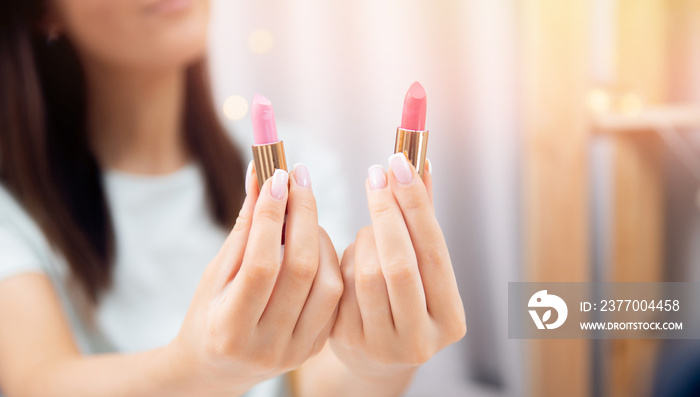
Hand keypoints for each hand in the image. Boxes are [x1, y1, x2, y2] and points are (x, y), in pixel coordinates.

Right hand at [167, 163, 342, 394]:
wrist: (216, 368)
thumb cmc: (208, 314)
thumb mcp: (215, 274)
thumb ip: (244, 230)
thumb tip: (261, 176)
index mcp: (230, 330)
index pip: (261, 265)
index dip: (271, 218)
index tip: (275, 177)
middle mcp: (267, 347)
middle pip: (300, 270)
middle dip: (303, 215)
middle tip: (298, 179)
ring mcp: (295, 352)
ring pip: (327, 283)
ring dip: (320, 237)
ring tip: (303, 213)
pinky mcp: (315, 348)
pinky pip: (335, 298)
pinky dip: (329, 261)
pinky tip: (314, 242)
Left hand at [331, 155, 465, 380]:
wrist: (376, 354)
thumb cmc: (406, 297)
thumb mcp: (423, 267)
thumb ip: (424, 219)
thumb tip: (422, 163)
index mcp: (450, 319)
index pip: (434, 253)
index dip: (416, 206)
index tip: (401, 165)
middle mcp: (420, 339)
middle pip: (399, 265)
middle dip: (386, 212)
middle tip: (376, 174)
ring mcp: (381, 345)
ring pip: (367, 273)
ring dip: (365, 237)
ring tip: (370, 229)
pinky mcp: (347, 341)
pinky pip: (341, 285)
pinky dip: (346, 258)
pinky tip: (353, 256)